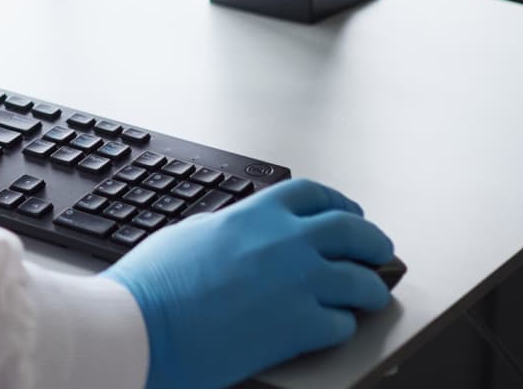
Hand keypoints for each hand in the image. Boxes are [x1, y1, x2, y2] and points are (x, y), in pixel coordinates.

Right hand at [104, 178, 394, 388]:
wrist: (144, 323)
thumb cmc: (155, 282)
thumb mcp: (194, 233)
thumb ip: (233, 230)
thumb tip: (247, 235)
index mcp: (255, 214)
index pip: (313, 195)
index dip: (339, 203)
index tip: (347, 214)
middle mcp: (284, 242)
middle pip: (352, 231)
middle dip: (373, 241)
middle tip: (378, 252)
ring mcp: (296, 284)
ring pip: (361, 281)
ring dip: (369, 288)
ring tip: (368, 295)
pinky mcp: (298, 327)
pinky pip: (342, 324)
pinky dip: (341, 326)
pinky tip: (332, 326)